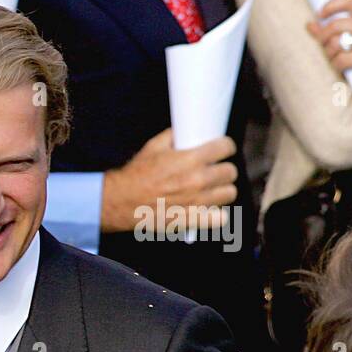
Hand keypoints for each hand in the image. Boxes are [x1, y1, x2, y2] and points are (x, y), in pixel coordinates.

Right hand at [101, 128, 236, 232]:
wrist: (121, 201)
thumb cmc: (136, 175)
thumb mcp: (153, 147)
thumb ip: (173, 136)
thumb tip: (186, 131)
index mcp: (191, 159)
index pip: (226, 147)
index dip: (224, 147)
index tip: (220, 150)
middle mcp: (198, 180)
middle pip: (230, 172)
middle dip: (223, 169)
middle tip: (214, 171)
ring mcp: (197, 201)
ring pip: (229, 193)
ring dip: (222, 190)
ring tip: (212, 190)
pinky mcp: (192, 219)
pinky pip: (220, 218)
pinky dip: (217, 214)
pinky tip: (208, 209)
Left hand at [307, 0, 351, 99]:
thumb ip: (336, 29)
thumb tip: (310, 24)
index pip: (348, 0)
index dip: (330, 6)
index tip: (320, 15)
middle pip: (335, 25)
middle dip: (322, 37)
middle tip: (323, 44)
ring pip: (335, 43)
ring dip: (329, 53)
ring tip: (335, 57)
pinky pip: (340, 60)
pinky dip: (336, 64)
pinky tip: (342, 66)